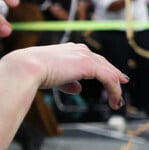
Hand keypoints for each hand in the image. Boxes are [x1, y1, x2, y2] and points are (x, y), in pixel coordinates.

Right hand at [6, 43, 127, 109]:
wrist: (26, 67)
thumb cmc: (32, 71)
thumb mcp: (52, 76)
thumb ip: (67, 82)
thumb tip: (78, 88)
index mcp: (68, 49)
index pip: (90, 58)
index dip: (102, 67)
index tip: (110, 76)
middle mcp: (78, 49)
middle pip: (102, 62)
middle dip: (113, 73)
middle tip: (122, 82)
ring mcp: (84, 56)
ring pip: (108, 71)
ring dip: (115, 86)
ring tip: (117, 100)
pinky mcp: (88, 65)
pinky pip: (108, 78)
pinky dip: (114, 90)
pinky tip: (115, 100)